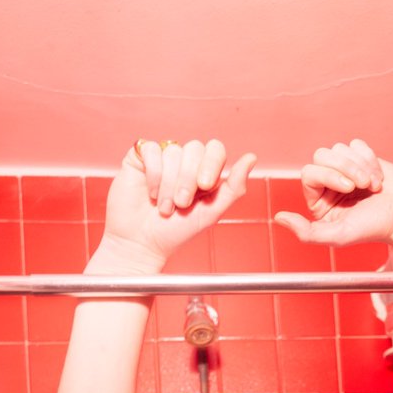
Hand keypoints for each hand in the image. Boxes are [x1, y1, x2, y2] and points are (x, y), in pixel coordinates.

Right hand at [96, 139, 256, 272]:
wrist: (142, 244)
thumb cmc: (175, 233)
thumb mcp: (211, 213)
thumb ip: (234, 187)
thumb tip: (251, 158)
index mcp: (204, 173)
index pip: (215, 149)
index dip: (211, 164)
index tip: (204, 185)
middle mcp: (185, 163)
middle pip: (195, 148)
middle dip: (189, 179)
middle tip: (182, 203)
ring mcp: (163, 159)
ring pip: (174, 152)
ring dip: (170, 183)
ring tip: (164, 207)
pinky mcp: (141, 157)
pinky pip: (152, 150)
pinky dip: (153, 175)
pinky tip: (151, 193)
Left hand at [274, 139, 392, 248]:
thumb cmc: (373, 228)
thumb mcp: (338, 236)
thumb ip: (306, 233)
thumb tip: (279, 218)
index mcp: (319, 202)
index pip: (309, 173)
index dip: (328, 175)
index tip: (348, 188)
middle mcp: (328, 184)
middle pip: (321, 156)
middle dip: (345, 168)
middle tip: (362, 186)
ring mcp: (345, 170)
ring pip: (339, 149)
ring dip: (360, 165)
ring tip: (373, 186)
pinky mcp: (361, 159)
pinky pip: (356, 145)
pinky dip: (369, 159)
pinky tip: (378, 177)